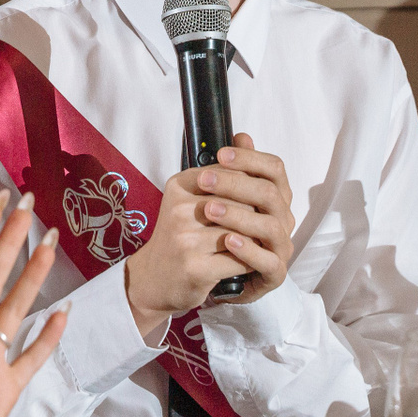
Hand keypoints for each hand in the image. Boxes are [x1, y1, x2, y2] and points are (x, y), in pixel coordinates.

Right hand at [125, 133, 293, 335]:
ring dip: (254, 240)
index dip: (250, 190)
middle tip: (263, 226)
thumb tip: (245, 137)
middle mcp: (179, 208)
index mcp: (180, 185)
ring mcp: (185, 238)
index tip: (255, 202)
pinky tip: (247, 262)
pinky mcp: (194, 266)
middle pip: (241, 203)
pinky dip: (248, 261)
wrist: (154, 279)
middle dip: (255, 216)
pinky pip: (238, 259)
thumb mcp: (193, 199)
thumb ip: (222, 172)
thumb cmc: (180, 237)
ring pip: (242, 231)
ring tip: (257, 243)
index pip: (231, 176)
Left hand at [198, 134, 295, 304]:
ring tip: (209, 210)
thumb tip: (241, 136)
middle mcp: (283, 218)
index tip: (221, 154)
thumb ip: (233, 169)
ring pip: (271, 226)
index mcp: (275, 195)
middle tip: (204, 180)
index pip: (275, 168)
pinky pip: (269, 262)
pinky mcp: (274, 273)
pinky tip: (228, 241)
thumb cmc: (221, 229)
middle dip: (236, 183)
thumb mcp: (223, 197)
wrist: (210, 271)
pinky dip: (248, 250)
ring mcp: (281, 246)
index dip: (250, 159)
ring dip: (239, 215)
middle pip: (270, 193)